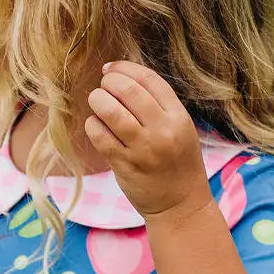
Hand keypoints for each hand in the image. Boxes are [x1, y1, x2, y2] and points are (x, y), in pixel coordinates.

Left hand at [85, 61, 210, 221]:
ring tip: (96, 102)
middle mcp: (162, 131)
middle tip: (103, 87)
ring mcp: (143, 149)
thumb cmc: (177, 164)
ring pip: (112, 112)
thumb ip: (158, 107)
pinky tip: (94, 125)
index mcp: (179, 117)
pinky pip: (101, 138)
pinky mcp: (126, 166)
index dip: (125, 69)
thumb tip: (123, 80)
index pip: (149, 80)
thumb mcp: (180, 129)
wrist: (180, 204)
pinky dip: (93, 126)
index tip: (111, 69)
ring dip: (98, 101)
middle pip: (129, 91)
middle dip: (109, 83)